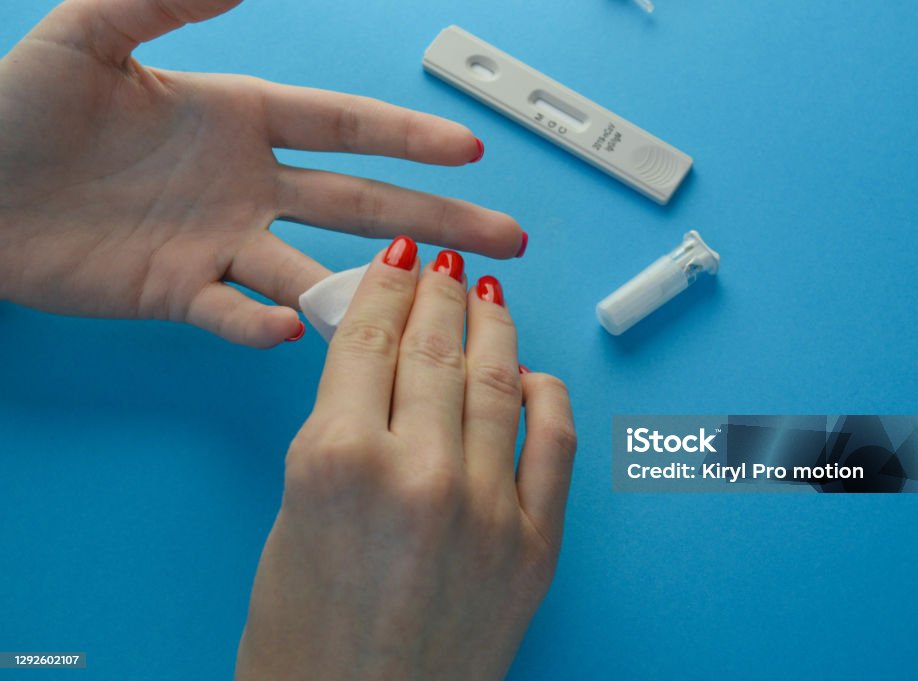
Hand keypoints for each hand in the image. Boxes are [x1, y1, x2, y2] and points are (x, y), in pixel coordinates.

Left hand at [0, 0, 523, 346]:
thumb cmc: (14, 110)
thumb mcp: (89, 35)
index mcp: (236, 119)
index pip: (343, 127)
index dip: (406, 139)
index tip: (466, 152)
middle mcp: (244, 185)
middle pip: (361, 202)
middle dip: (436, 219)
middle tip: (499, 236)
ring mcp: (218, 243)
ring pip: (315, 268)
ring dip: (369, 286)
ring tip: (425, 306)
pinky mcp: (180, 292)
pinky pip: (235, 312)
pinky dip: (262, 323)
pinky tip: (289, 327)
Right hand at [235, 237, 576, 679]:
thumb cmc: (303, 637)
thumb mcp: (295, 512)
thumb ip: (340, 429)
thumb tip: (380, 366)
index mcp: (337, 462)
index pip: (369, 339)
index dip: (385, 286)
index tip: (396, 259)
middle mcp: (418, 475)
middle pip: (435, 349)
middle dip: (438, 293)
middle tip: (443, 264)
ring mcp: (488, 510)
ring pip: (501, 381)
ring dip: (495, 328)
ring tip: (488, 298)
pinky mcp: (536, 548)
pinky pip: (557, 442)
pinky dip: (549, 397)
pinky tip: (533, 374)